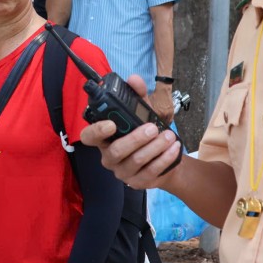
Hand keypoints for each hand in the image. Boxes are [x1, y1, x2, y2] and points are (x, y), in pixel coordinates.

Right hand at [79, 73, 182, 189]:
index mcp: (104, 139)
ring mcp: (122, 172)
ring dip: (154, 148)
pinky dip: (164, 159)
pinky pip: (150, 172)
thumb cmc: (147, 134)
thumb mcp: (143, 113)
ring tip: (168, 135)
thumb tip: (134, 79)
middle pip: (116, 150)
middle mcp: (109, 156)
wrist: (165, 159)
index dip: (97, 131)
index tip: (111, 123)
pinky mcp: (137, 183)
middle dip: (135, 139)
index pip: (88, 137)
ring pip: (135, 161)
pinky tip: (173, 148)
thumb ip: (138, 96)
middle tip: (152, 128)